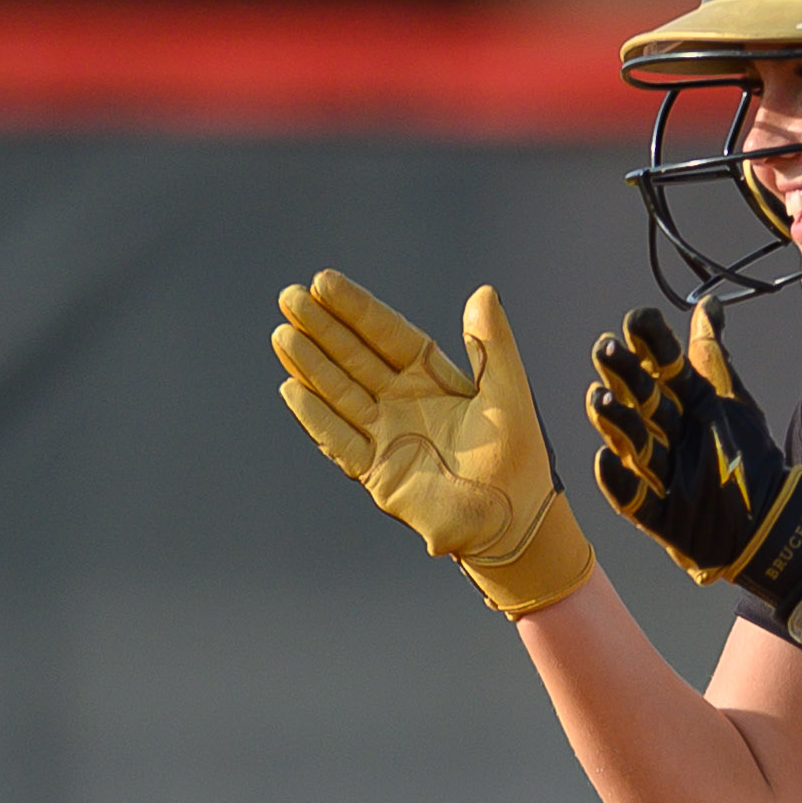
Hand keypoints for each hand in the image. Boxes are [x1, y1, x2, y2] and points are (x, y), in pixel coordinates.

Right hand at [273, 271, 593, 616]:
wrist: (512, 521)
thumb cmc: (518, 457)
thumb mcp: (508, 392)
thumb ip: (493, 345)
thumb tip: (483, 293)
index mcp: (431, 377)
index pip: (385, 333)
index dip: (356, 309)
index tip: (324, 282)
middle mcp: (402, 401)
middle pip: (354, 357)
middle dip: (322, 328)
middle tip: (290, 296)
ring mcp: (386, 435)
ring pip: (340, 392)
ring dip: (311, 365)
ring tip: (283, 334)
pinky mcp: (377, 472)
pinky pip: (340, 439)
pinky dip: (316, 416)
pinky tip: (292, 388)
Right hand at [586, 303, 801, 614]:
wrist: (773, 519)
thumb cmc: (749, 458)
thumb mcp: (732, 400)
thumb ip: (713, 357)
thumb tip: (707, 306)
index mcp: (683, 405)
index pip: (662, 367)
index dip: (651, 345)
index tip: (636, 321)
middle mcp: (665, 436)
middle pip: (641, 402)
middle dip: (624, 377)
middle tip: (606, 348)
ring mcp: (660, 475)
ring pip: (632, 445)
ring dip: (615, 423)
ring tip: (600, 399)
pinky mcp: (660, 516)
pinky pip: (634, 500)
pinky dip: (618, 483)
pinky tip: (604, 460)